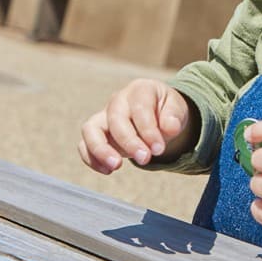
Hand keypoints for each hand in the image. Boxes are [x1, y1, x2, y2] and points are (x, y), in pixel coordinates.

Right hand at [79, 78, 195, 173]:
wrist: (157, 114)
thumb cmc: (166, 111)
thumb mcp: (177, 110)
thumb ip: (174, 117)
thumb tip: (170, 127)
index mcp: (140, 90)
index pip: (139, 108)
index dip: (148, 130)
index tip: (159, 149)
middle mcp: (118, 100)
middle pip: (115, 118)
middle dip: (129, 142)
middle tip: (145, 159)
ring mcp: (104, 116)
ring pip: (90, 128)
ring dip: (101, 149)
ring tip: (116, 166)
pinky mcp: (96, 134)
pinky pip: (84, 144)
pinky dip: (91, 158)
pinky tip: (107, 171)